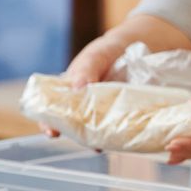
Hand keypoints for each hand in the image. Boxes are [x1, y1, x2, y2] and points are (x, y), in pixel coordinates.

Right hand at [48, 15, 190, 136]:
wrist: (140, 47)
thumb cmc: (109, 51)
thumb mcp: (96, 56)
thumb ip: (86, 70)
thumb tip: (77, 89)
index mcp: (70, 93)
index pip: (53, 112)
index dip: (50, 124)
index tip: (52, 133)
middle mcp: (85, 107)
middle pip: (77, 127)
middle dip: (81, 137)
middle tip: (91, 143)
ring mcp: (106, 114)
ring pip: (100, 132)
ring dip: (104, 139)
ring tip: (109, 143)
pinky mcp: (125, 116)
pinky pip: (122, 128)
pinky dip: (124, 134)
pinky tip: (128, 137)